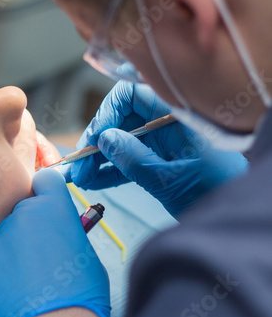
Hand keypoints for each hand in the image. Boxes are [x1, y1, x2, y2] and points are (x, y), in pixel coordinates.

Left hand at [0, 169, 111, 316]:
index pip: (45, 179)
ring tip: (29, 280)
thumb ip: (65, 231)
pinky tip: (14, 292)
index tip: (45, 200)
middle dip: (30, 229)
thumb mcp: (85, 251)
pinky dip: (0, 275)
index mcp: (53, 208)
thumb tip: (56, 234)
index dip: (45, 190)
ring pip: (4, 239)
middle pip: (22, 213)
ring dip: (13, 253)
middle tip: (41, 256)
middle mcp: (22, 215)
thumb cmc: (81, 294)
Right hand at [62, 81, 247, 216]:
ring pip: (123, 141)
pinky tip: (93, 180)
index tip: (96, 136)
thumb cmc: (218, 195)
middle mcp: (169, 125)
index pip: (135, 93)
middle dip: (98, 140)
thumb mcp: (172, 179)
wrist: (237, 223)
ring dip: (99, 158)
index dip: (110, 110)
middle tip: (80, 163)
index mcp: (179, 116)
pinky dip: (112, 170)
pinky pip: (130, 160)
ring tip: (81, 176)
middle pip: (124, 118)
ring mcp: (165, 144)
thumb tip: (104, 139)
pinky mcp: (162, 163)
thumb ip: (134, 158)